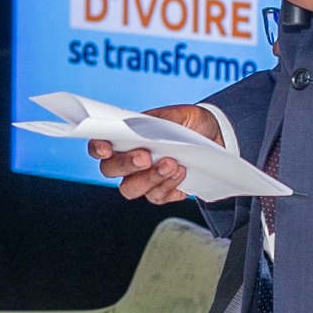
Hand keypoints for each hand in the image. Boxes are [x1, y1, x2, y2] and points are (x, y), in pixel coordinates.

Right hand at [90, 104, 220, 203]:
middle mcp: (127, 161)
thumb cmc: (188, 123)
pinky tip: (182, 174)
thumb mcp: (175, 116)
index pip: (99, 145)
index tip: (107, 147)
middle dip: (127, 165)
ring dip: (150, 178)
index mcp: (124, 138)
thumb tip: (142, 129)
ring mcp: (142, 178)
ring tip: (173, 164)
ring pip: (130, 189)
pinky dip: (169, 186)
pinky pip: (156, 197)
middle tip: (146, 157)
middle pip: (110, 170)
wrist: (215, 136)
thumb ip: (156, 122)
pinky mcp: (160, 191)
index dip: (98, 148)